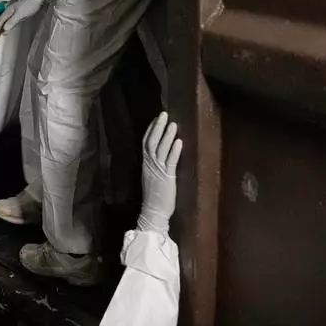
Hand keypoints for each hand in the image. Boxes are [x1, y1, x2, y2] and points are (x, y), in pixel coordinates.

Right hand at [0, 0, 43, 38]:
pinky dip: (5, 28)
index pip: (0, 22)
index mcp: (8, 11)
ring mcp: (12, 14)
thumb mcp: (20, 13)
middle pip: (0, 22)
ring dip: (0, 29)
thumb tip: (5, 29)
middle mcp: (8, 12)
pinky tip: (5, 31)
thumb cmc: (28, 5)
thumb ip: (12, 21)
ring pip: (3, 22)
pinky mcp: (16, 15)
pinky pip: (8, 22)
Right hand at [138, 112, 182, 233]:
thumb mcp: (152, 177)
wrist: (153, 212)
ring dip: (167, 136)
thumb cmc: (155, 197)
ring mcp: (157, 171)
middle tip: (164, 114)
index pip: (146, 142)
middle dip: (158, 127)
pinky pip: (170, 162)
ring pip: (160, 149)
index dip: (151, 129)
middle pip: (152, 142)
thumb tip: (161, 155)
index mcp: (146, 164)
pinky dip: (174, 151)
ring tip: (173, 124)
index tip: (157, 118)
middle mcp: (149, 165)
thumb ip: (155, 166)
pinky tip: (179, 142)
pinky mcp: (166, 178)